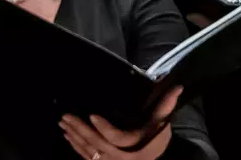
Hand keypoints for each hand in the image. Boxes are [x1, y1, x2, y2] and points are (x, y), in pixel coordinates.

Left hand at [61, 87, 180, 159]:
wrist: (155, 159)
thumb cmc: (157, 140)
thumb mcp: (162, 124)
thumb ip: (166, 106)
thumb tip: (177, 87)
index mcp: (135, 148)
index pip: (117, 138)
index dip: (104, 128)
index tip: (92, 115)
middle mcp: (120, 159)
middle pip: (96, 144)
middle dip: (80, 130)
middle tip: (67, 117)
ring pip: (88, 151)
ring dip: (74, 137)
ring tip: (64, 124)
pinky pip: (85, 157)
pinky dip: (75, 147)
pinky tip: (68, 136)